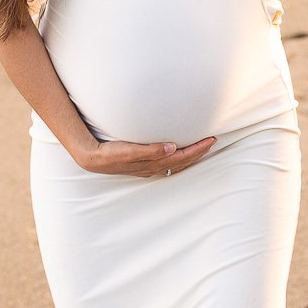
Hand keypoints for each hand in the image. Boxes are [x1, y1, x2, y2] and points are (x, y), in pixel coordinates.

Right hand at [77, 135, 216, 177]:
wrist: (94, 159)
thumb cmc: (111, 153)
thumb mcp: (130, 150)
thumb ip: (151, 150)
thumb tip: (173, 148)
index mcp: (154, 164)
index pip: (182, 157)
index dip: (198, 149)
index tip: (211, 139)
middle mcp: (154, 168)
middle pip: (184, 162)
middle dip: (199, 152)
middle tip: (213, 140)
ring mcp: (150, 167)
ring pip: (178, 164)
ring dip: (192, 155)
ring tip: (203, 146)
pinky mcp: (145, 164)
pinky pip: (170, 163)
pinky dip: (181, 158)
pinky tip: (181, 152)